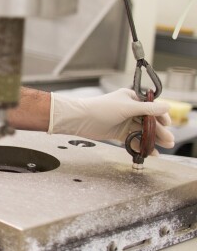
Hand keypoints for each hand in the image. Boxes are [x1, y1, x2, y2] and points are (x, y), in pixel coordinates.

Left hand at [49, 88, 173, 150]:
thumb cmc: (102, 109)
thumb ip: (148, 109)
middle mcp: (129, 109)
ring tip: (164, 148)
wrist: (80, 119)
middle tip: (169, 142)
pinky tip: (150, 153)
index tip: (168, 125)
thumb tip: (168, 106)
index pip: (152, 107)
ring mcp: (124, 121)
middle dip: (159, 131)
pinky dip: (141, 145)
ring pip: (142, 131)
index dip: (161, 117)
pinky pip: (134, 139)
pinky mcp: (119, 133)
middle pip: (148, 121)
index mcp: (132, 98)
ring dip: (153, 139)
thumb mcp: (127, 107)